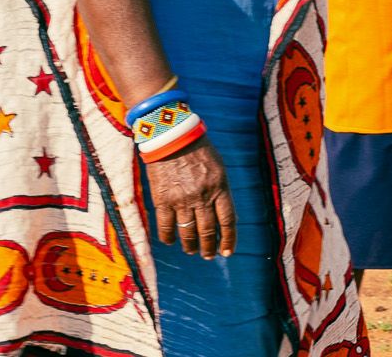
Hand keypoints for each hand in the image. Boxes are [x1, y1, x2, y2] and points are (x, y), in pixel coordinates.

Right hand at [147, 136, 236, 258]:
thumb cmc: (198, 151)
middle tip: (209, 255)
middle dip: (209, 247)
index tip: (227, 252)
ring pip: (187, 232)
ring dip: (190, 245)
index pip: (227, 221)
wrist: (172, 137)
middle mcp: (202, 196)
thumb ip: (221, 191)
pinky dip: (168, 237)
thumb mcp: (218, 168)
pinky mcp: (162, 200)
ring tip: (191, 250)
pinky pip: (165, 226)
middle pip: (208, 231)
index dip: (228, 239)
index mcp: (220, 187)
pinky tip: (171, 241)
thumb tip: (224, 217)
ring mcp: (181, 199)